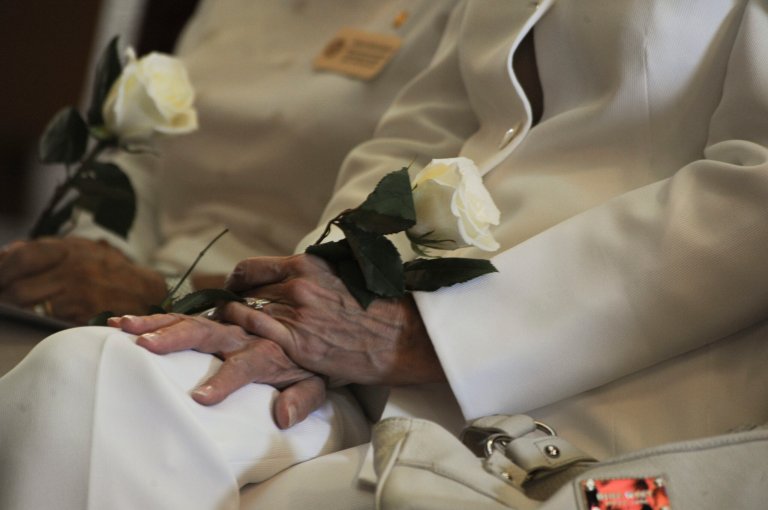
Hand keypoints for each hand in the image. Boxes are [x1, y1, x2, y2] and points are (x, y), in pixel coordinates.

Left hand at [0, 237, 166, 323]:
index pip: (21, 258)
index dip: (0, 271)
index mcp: (68, 250)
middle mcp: (74, 270)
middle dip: (3, 300)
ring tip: (15, 313)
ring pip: (31, 309)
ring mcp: (81, 294)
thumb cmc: (107, 269)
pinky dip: (39, 322)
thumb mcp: (79, 248)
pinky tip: (37, 321)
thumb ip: (43, 250)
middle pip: (18, 290)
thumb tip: (5, 254)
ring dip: (18, 314)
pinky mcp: (87, 316)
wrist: (146, 290)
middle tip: (2, 303)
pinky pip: (51, 322)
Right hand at [109, 313, 325, 428]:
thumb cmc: (314, 360)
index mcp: (266, 351)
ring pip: (190, 320)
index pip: (244, 365)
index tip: (200, 398)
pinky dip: (155, 318)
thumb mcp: (318, 381)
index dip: (224, 381)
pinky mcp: (217, 319)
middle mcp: (243, 333)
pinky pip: (185, 315)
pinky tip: (124, 323)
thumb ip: (303, 397)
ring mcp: (228, 323)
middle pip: (207, 332)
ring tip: (124, 326)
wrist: (319, 322)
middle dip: (175, 337)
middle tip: (144, 344)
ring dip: (156, 323)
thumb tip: (283, 417)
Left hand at [219, 254, 445, 385]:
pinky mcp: (297, 342)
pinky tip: (232, 350)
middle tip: (220, 321)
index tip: (232, 294)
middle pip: (243, 292)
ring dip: (225, 324)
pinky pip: (253, 335)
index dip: (235, 283)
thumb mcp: (341, 277)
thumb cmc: (376, 308)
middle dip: (228, 307)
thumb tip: (291, 278)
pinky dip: (237, 340)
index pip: (251, 269)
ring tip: (220, 336)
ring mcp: (296, 312)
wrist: (401, 334)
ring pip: (240, 312)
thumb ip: (311, 276)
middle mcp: (297, 284)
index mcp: (307, 265)